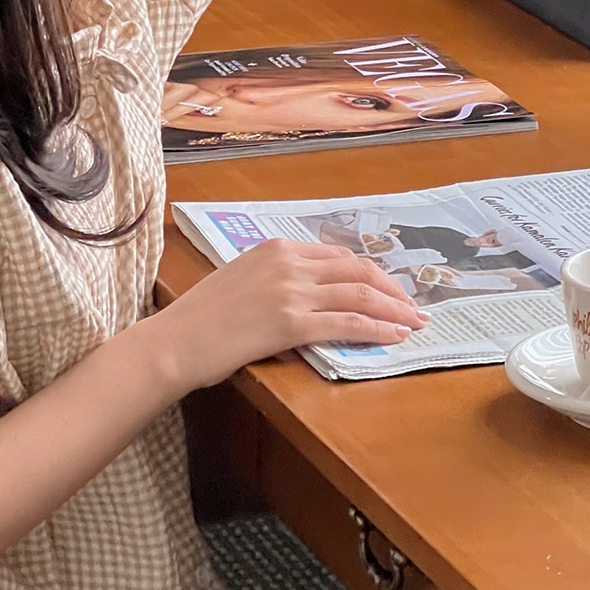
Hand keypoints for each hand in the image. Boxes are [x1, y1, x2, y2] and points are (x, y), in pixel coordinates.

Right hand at [167, 233, 426, 389]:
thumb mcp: (240, 286)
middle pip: (356, 270)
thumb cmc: (199, 322)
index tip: (388, 288)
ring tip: (414, 323)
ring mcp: (291, 291)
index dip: (369, 273)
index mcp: (276, 248)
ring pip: (358, 295)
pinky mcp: (291, 323)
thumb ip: (274, 285)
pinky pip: (346, 323)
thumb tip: (301, 307)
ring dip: (393, 310)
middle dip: (391, 290)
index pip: (337, 256)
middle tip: (413, 306)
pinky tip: (394, 338)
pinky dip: (376, 330)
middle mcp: (288, 262)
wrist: (175, 341)